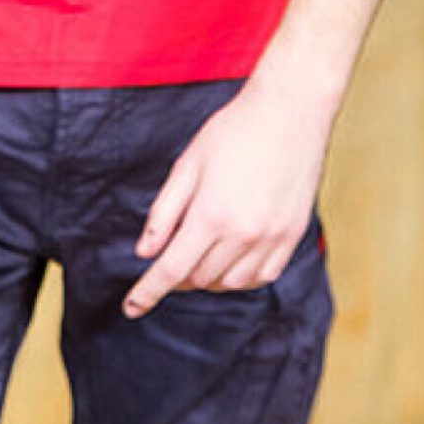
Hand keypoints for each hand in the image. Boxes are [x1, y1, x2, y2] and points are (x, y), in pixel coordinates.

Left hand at [125, 80, 332, 318]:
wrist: (289, 114)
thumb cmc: (231, 132)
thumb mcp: (187, 166)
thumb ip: (164, 213)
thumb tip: (145, 252)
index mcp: (211, 215)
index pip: (172, 269)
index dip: (148, 292)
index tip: (130, 308)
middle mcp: (244, 234)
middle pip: (200, 278)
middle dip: (175, 278)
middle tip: (164, 262)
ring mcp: (273, 239)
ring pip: (231, 283)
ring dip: (207, 279)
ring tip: (195, 257)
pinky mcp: (293, 237)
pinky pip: (262, 276)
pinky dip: (239, 277)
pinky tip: (228, 260)